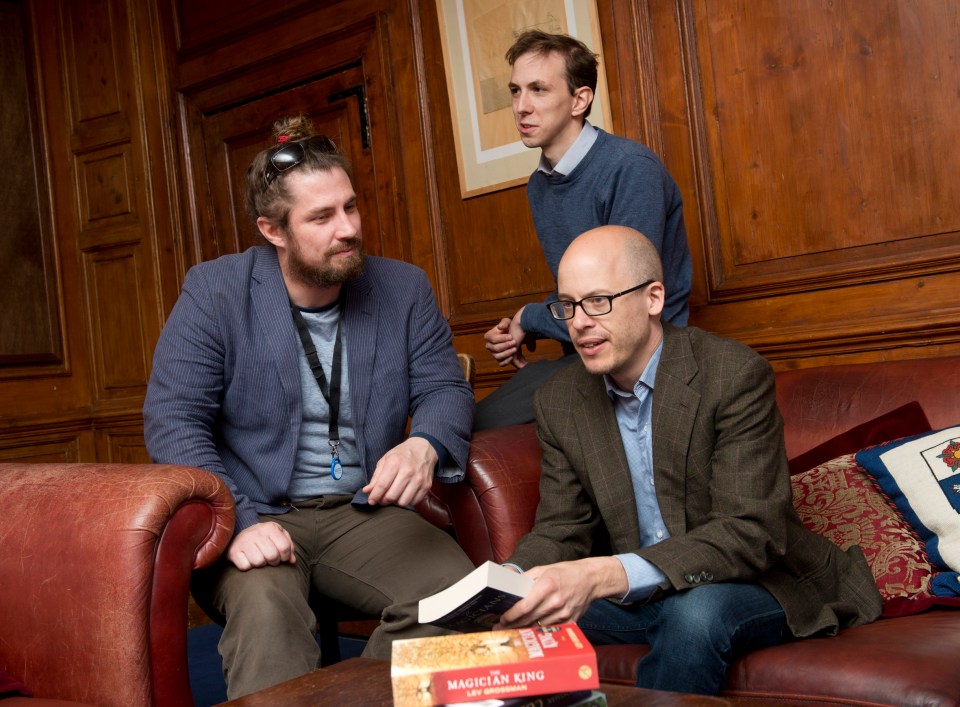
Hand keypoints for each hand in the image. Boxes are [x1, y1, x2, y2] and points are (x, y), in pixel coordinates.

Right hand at [227, 521, 296, 570]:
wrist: (239, 532)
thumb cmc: (263, 537)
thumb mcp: (278, 535)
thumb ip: (288, 546)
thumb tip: (292, 561)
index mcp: (270, 528)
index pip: (284, 547)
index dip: (286, 557)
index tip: (282, 558)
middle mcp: (257, 533)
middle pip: (272, 556)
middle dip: (274, 562)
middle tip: (270, 559)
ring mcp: (244, 542)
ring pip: (259, 562)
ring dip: (261, 564)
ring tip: (259, 558)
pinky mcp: (233, 551)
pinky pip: (245, 567)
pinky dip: (248, 566)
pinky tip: (248, 559)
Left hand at [363, 436, 436, 505]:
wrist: (425, 448)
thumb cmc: (402, 454)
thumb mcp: (386, 459)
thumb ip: (376, 476)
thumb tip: (367, 491)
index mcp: (395, 462)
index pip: (382, 485)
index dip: (374, 496)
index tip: (371, 501)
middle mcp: (408, 471)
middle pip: (392, 496)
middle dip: (384, 500)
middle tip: (382, 498)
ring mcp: (419, 479)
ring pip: (403, 502)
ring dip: (396, 502)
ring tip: (394, 495)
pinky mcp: (427, 486)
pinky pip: (414, 502)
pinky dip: (407, 501)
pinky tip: (404, 494)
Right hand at [483, 307, 532, 368]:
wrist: (512, 336)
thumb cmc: (508, 328)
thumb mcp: (506, 322)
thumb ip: (504, 323)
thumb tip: (500, 327)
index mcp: (488, 336)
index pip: (493, 339)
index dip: (502, 338)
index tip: (511, 336)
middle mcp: (489, 346)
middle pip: (495, 348)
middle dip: (506, 345)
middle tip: (514, 342)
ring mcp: (493, 354)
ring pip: (498, 356)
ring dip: (507, 353)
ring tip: (515, 349)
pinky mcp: (499, 360)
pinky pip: (501, 363)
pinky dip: (507, 361)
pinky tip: (513, 357)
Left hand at [496, 558, 626, 627]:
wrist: (590, 579)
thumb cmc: (565, 573)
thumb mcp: (544, 569)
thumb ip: (526, 579)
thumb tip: (509, 586)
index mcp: (547, 586)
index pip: (524, 606)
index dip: (511, 615)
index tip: (502, 619)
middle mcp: (555, 602)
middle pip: (529, 619)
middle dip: (512, 625)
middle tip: (500, 628)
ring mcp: (564, 614)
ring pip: (538, 627)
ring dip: (523, 629)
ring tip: (511, 630)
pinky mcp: (570, 622)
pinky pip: (551, 630)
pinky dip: (539, 631)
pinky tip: (529, 631)